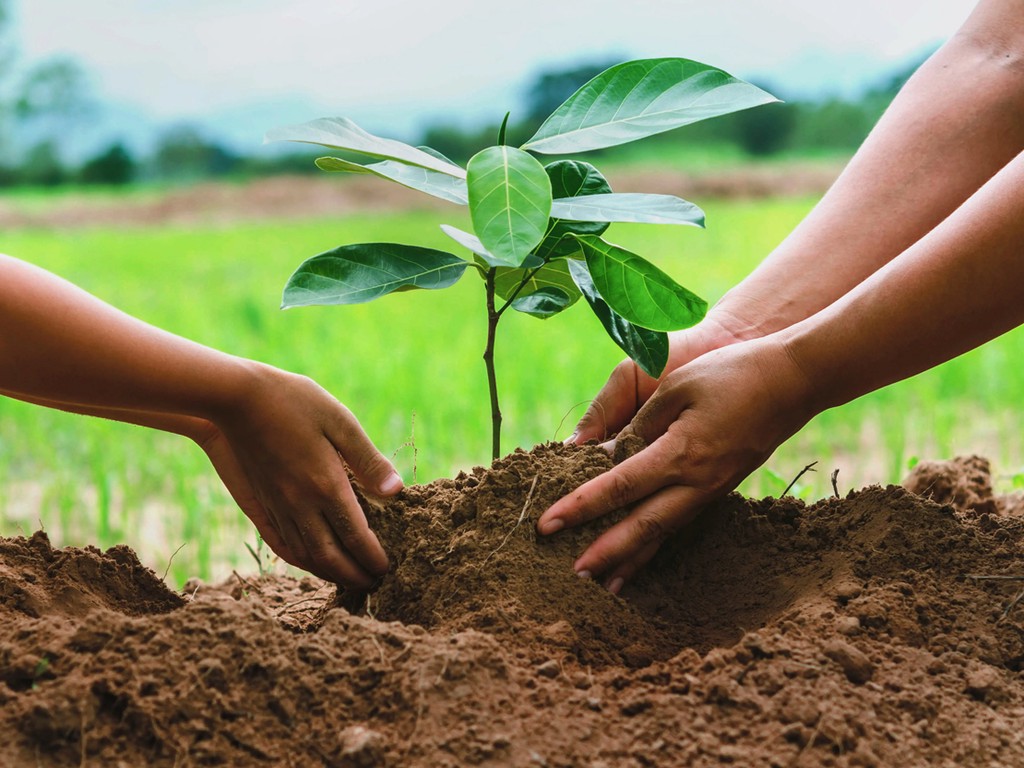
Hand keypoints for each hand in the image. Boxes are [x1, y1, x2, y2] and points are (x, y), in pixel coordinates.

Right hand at [203, 364, 402, 588]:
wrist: (233, 398)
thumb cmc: (292, 401)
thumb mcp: (339, 421)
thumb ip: (368, 460)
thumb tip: (396, 492)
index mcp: (326, 485)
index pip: (356, 537)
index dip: (372, 558)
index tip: (386, 569)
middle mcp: (300, 504)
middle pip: (330, 557)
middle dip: (354, 576)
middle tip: (372, 584)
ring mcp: (276, 507)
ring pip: (304, 556)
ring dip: (329, 573)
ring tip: (347, 578)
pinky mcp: (259, 504)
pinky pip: (280, 544)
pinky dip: (299, 561)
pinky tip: (309, 562)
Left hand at [539, 337, 813, 591]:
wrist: (792, 382)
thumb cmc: (730, 374)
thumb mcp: (676, 387)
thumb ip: (640, 424)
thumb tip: (609, 455)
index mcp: (680, 452)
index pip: (618, 487)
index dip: (580, 507)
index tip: (547, 525)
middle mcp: (696, 481)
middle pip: (642, 527)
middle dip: (604, 553)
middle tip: (570, 576)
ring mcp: (710, 489)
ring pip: (663, 533)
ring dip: (631, 559)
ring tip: (603, 586)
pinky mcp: (718, 488)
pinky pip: (679, 524)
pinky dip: (655, 545)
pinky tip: (641, 558)